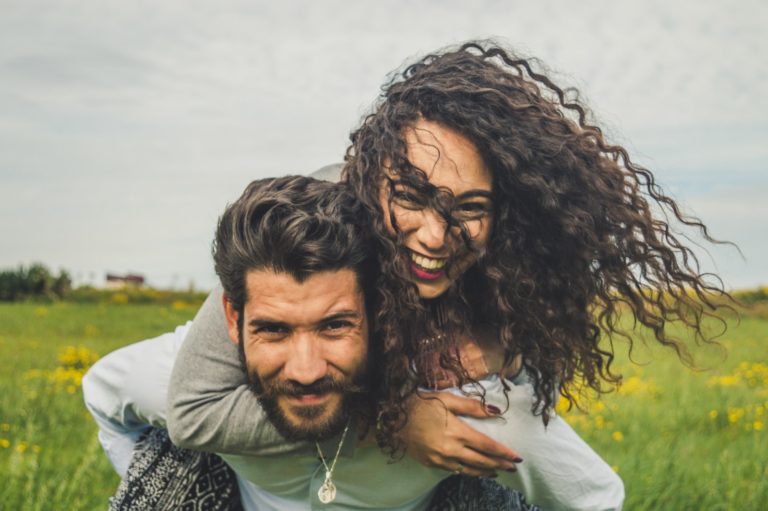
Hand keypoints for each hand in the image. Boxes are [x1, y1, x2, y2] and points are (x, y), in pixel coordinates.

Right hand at [398, 391, 522, 476]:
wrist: (392, 417)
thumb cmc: (420, 403)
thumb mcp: (447, 399)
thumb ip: (472, 406)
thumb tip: (495, 410)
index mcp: (457, 431)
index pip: (487, 446)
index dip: (503, 452)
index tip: (516, 456)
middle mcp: (450, 449)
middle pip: (481, 461)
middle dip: (499, 465)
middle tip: (513, 467)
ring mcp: (439, 459)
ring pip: (468, 470)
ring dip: (485, 471)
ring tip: (497, 472)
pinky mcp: (430, 463)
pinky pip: (454, 471)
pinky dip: (467, 471)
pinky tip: (473, 470)